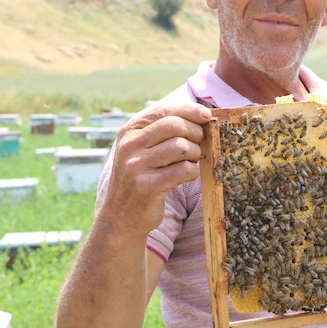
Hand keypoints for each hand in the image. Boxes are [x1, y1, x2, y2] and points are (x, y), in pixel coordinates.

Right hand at [96, 103, 211, 239]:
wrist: (120, 217)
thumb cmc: (140, 178)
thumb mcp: (142, 150)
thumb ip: (163, 131)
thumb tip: (201, 115)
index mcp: (129, 131)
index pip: (164, 110)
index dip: (189, 110)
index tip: (206, 115)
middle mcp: (129, 145)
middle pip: (175, 125)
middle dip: (195, 133)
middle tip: (198, 146)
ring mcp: (136, 166)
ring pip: (182, 147)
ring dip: (194, 154)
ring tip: (189, 162)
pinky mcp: (148, 186)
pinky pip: (184, 169)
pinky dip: (192, 172)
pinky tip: (184, 177)